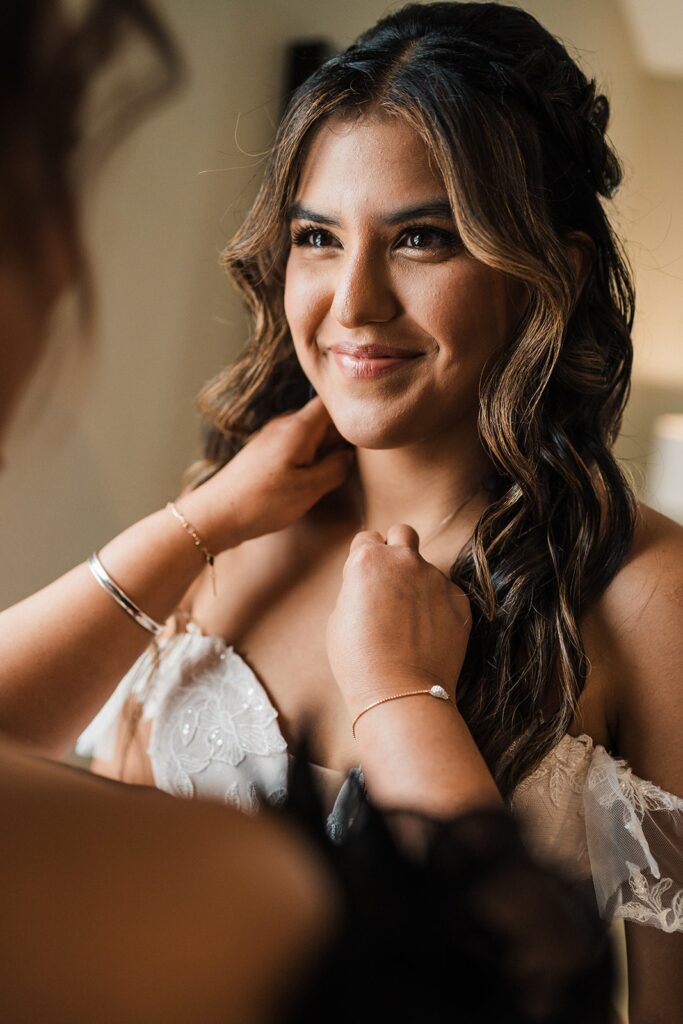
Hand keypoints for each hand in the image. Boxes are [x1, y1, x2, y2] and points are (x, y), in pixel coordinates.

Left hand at [178, 397, 353, 550]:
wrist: (216, 514)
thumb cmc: (260, 502)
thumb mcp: (308, 489)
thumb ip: (336, 468)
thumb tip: (350, 456)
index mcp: (298, 427)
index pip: (332, 403)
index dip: (352, 412)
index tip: (368, 429)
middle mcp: (284, 425)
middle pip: (323, 418)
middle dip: (342, 435)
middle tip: (359, 459)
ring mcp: (273, 438)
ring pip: (311, 434)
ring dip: (326, 449)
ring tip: (337, 471)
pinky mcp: (266, 453)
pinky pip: (297, 447)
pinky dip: (310, 458)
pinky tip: (313, 478)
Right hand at [326, 525, 471, 719]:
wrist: (400, 693)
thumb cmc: (359, 661)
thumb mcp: (339, 617)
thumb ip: (356, 588)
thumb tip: (369, 584)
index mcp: (368, 560)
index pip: (367, 538)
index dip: (364, 558)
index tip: (366, 578)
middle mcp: (404, 560)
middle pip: (403, 533)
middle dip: (397, 548)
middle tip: (392, 579)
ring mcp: (436, 578)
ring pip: (427, 568)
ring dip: (419, 584)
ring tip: (410, 623)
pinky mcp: (460, 600)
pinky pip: (447, 594)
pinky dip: (439, 607)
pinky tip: (428, 635)